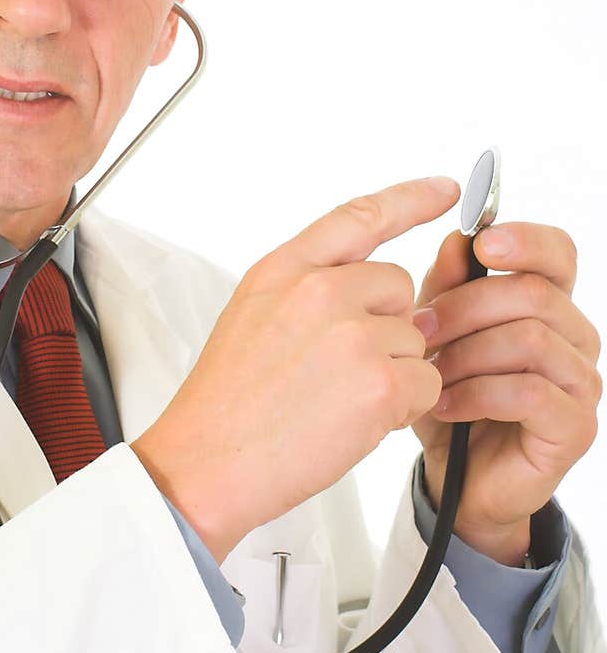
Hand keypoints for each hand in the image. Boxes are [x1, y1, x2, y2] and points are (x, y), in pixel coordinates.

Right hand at [131, 176, 458, 563]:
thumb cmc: (227, 403)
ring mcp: (352, 334)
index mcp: (284, 269)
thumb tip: (380, 296)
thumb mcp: (253, 315)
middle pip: (398, 284)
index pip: (359, 217)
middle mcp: (319, 290)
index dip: (410, 199)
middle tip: (339, 369)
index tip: (446, 189)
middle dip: (386, 325)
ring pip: (414, 339)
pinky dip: (404, 407)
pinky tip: (355, 422)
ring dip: (392, 371)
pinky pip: (426, 383)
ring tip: (334, 401)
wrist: (206, 463)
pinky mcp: (379, 382)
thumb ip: (312, 291)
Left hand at [412, 223, 601, 564]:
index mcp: (548, 305)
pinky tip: (446, 405)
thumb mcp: (437, 335)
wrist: (457, 478)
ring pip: (529, 339)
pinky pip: (529, 392)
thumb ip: (446, 287)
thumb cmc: (452, 398)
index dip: (525, 240)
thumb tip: (456, 242)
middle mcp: (574, 338)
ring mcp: (581, 383)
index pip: (558, 253)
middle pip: (533, 293)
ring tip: (430, 374)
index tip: (482, 243)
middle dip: (466, 307)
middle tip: (420, 328)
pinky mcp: (575, 426)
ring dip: (467, 354)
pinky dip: (477, 395)